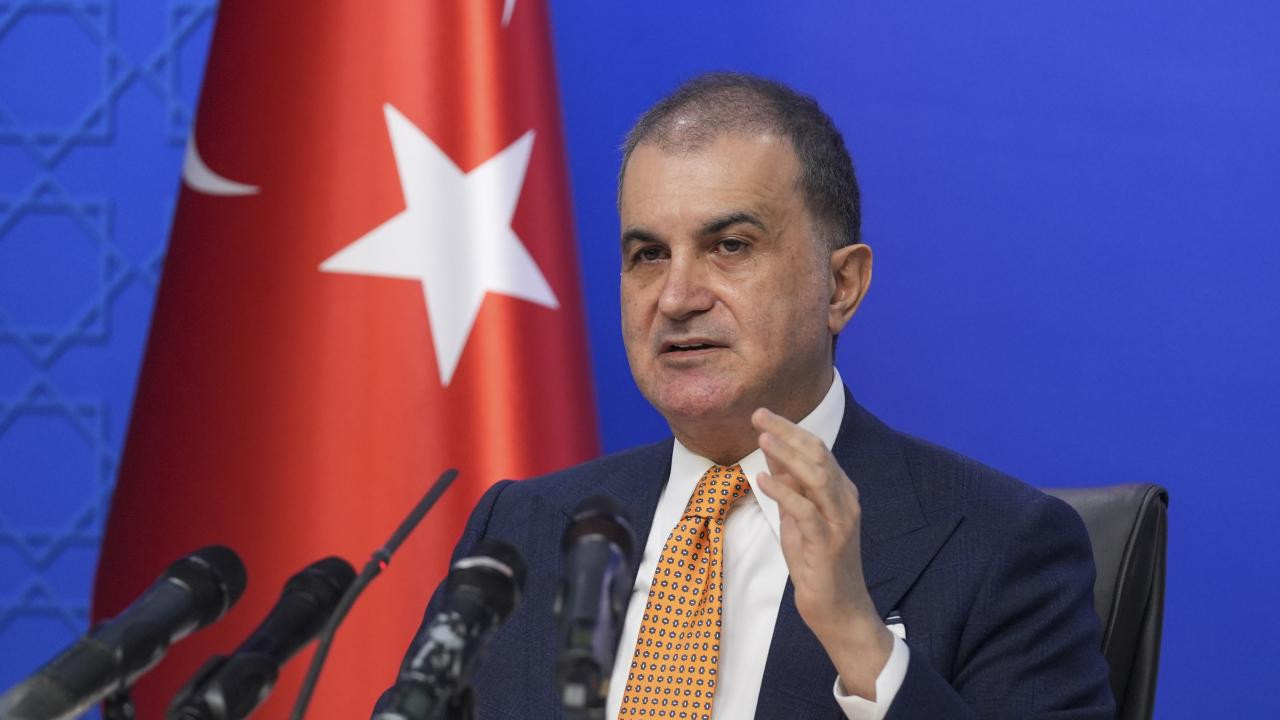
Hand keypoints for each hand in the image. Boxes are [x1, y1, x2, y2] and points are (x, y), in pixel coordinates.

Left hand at [751, 407, 892, 698]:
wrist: (839, 609)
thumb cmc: (818, 564)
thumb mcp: (798, 519)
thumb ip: (790, 487)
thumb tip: (773, 453)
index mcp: (839, 491)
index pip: (817, 450)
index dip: (790, 430)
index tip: (764, 415)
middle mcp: (844, 500)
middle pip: (818, 454)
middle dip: (787, 432)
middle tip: (759, 416)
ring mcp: (839, 521)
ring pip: (816, 476)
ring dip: (787, 455)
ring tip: (762, 438)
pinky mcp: (828, 543)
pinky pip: (806, 511)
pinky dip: (784, 492)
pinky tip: (763, 479)